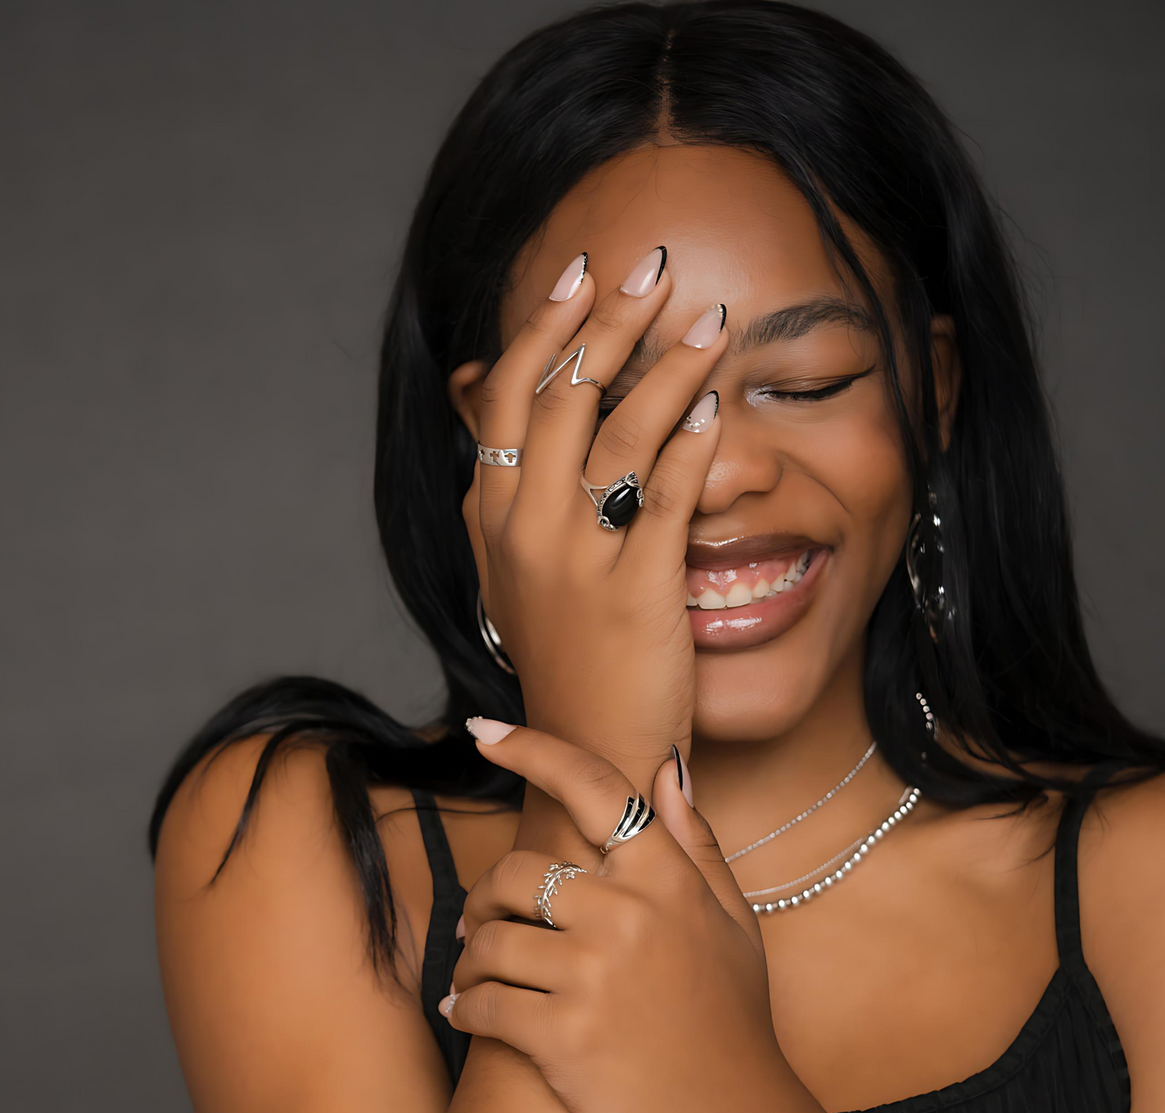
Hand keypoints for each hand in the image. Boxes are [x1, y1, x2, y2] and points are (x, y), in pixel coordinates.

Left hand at [443, 721, 851, 1112]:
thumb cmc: (734, 1024)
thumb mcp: (734, 924)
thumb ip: (695, 843)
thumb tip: (665, 768)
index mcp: (668, 877)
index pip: (592, 786)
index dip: (529, 749)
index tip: (483, 731)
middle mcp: (629, 914)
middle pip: (515, 873)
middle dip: (487, 899)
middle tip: (485, 925)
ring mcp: (594, 976)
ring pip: (489, 941)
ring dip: (470, 962)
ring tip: (477, 979)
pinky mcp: (563, 1038)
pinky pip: (482, 1005)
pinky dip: (466, 1010)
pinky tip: (470, 1017)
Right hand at [458, 249, 728, 785]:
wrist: (589, 747)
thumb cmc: (561, 655)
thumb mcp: (510, 572)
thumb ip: (504, 495)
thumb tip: (494, 408)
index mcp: (491, 520)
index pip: (507, 398)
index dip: (544, 328)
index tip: (578, 274)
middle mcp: (526, 530)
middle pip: (564, 397)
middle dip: (610, 321)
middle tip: (653, 267)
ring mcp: (579, 559)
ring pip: (622, 431)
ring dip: (670, 364)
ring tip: (709, 320)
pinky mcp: (639, 589)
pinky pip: (669, 492)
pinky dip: (695, 440)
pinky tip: (718, 404)